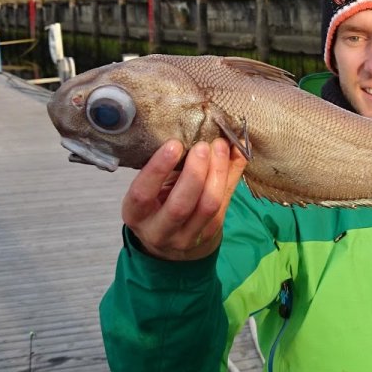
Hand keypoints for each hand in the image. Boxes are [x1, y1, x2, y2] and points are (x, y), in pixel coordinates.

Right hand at [121, 138, 248, 260]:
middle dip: (195, 172)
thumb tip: (193, 131)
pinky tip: (235, 155)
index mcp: (136, 215)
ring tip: (221, 147)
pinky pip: (225, 202)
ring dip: (218, 172)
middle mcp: (159, 231)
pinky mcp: (209, 233)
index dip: (158, 169)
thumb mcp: (151, 187)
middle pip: (180, 205)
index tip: (174, 144)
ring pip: (208, 206)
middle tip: (203, 145)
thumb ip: (167, 165)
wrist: (169, 241)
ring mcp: (186, 236)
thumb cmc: (156, 203)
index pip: (143, 194)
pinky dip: (232, 175)